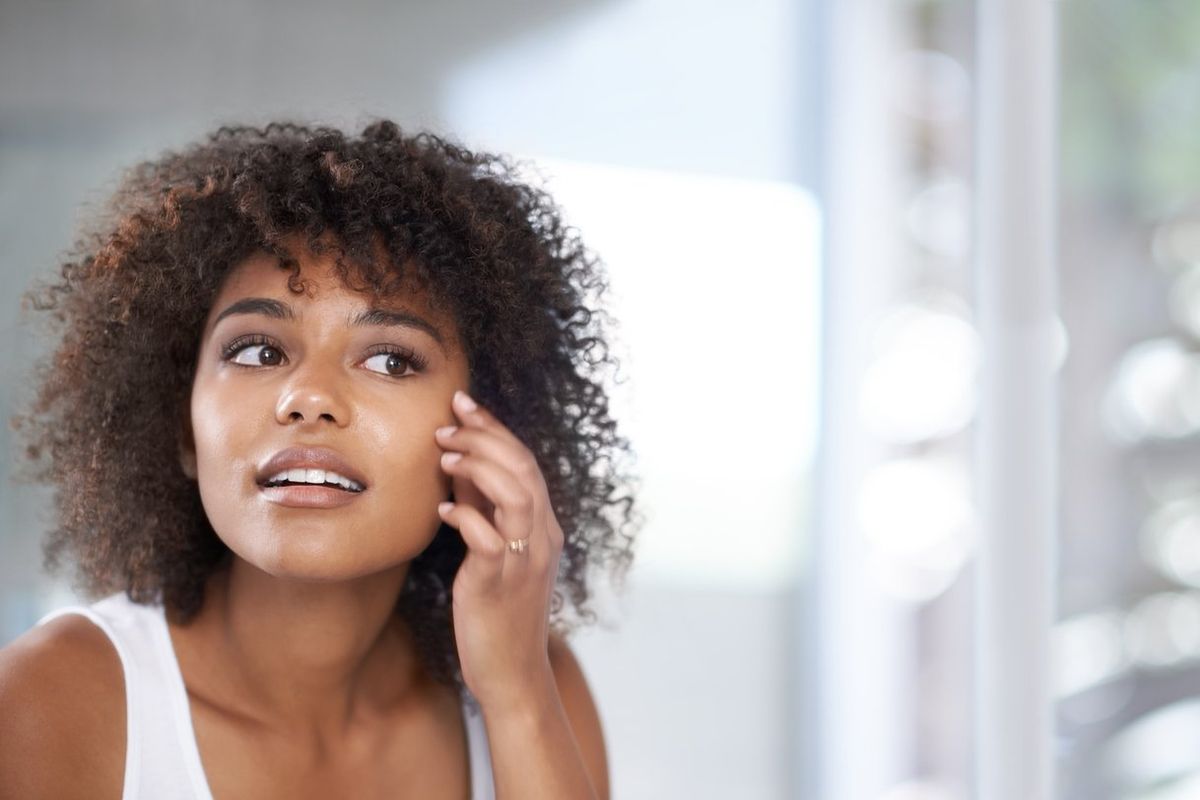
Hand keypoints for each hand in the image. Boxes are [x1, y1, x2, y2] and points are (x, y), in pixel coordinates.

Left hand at [434, 390, 564, 713]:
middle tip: (448, 420)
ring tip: (444, 456)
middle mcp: (542, 538)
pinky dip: (464, 516)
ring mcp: (524, 560)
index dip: (495, 428)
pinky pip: (487, 538)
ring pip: (515, 495)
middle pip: (523, 469)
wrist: (511, 671)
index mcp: (544, 526)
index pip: (526, 462)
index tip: (464, 403)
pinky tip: (441, 509)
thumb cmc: (498, 611)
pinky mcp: (499, 583)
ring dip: (479, 468)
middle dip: (485, 437)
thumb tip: (461, 470)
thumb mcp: (495, 552)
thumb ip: (485, 511)